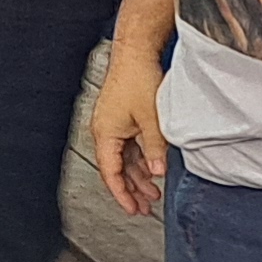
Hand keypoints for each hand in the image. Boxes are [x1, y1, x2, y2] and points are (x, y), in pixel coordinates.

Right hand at [89, 47, 170, 217]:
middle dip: (131, 190)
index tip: (132, 209)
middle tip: (144, 208)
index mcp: (105, 134)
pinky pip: (128, 147)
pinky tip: (151, 168)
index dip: (122, 194)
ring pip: (124, 159)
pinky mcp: (121, 118)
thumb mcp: (151, 120)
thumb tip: (157, 172)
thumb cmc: (137, 78)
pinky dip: (139, 160)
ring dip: (138, 176)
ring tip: (152, 192)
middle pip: (117, 169)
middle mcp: (105, 131)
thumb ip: (154, 149)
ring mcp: (113, 125)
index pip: (111, 173)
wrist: (136, 52)